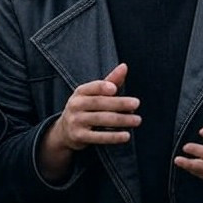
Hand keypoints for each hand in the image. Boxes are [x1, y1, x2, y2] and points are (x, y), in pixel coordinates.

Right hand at [39, 63, 139, 182]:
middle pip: (99, 103)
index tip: (115, 89)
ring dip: (121, 120)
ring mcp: (75, 121)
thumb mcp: (94, 93)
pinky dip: (113, 136)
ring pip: (101, 119)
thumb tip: (124, 66)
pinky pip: (98, 137)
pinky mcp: (78, 137)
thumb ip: (111, 81)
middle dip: (119, 103)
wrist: (65, 130)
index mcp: (81, 91)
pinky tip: (126, 135)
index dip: (103, 87)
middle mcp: (75, 105)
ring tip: (137, 120)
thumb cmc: (86, 107)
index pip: (93, 87)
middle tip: (136, 103)